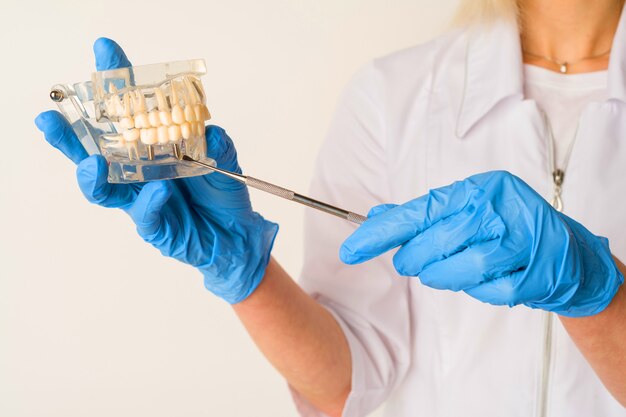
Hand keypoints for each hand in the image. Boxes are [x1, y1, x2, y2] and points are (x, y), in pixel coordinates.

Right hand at [35, 38, 277, 303]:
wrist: (238, 235)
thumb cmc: (222, 192)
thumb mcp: (224, 160)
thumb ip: (218, 145)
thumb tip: (210, 131)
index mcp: (150, 147)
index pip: (126, 112)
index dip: (115, 84)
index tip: (106, 53)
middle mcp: (138, 171)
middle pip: (95, 151)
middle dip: (70, 135)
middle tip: (50, 118)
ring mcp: (141, 199)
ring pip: (104, 189)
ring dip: (92, 175)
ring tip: (91, 164)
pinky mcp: (154, 227)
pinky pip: (145, 215)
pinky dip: (150, 201)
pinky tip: (159, 190)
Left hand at [340, 171, 622, 316]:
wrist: (567, 250)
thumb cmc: (506, 225)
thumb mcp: (466, 209)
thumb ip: (422, 215)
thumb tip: (376, 215)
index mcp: (475, 189)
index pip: (416, 212)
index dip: (380, 233)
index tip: (350, 250)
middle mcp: (497, 209)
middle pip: (434, 243)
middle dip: (413, 259)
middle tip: (409, 263)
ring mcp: (519, 240)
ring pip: (461, 269)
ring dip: (443, 276)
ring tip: (443, 271)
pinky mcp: (534, 271)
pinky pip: (490, 291)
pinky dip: (477, 291)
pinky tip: (483, 280)